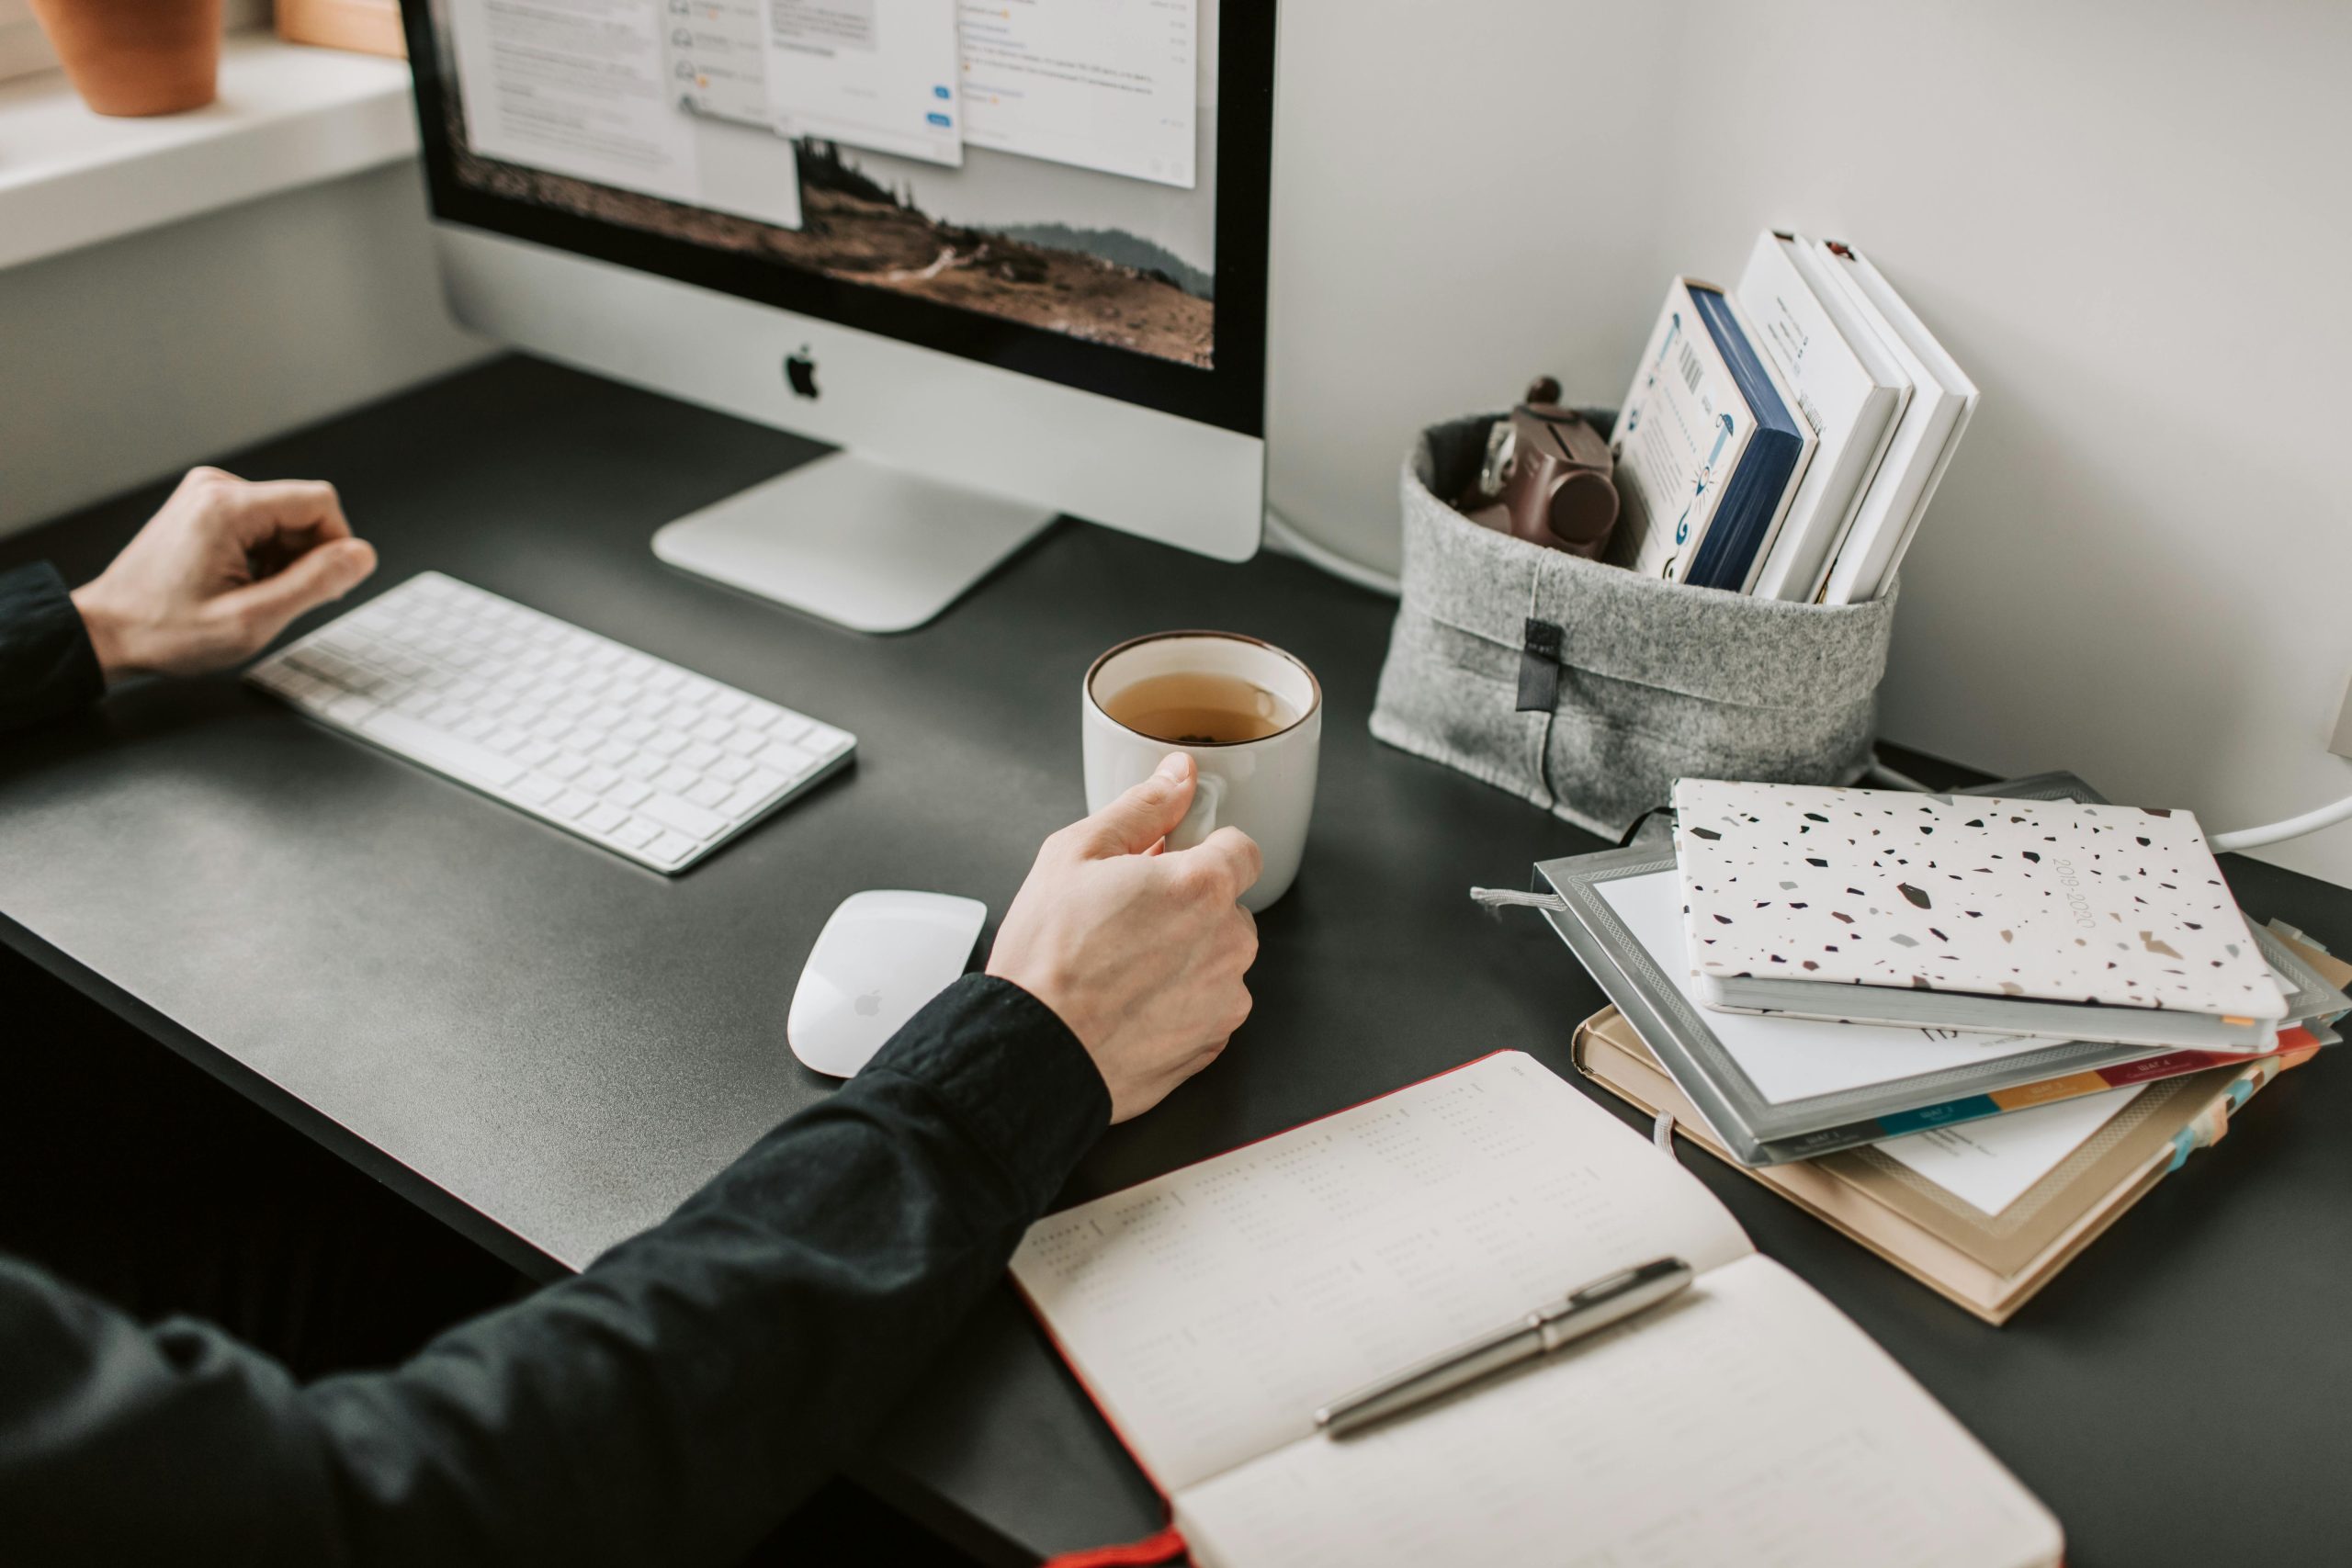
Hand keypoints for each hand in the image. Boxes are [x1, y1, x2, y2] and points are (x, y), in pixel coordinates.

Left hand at [70, 466, 377, 680]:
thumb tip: (362, 556)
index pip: (320, 502)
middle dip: (306, 557)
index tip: (322, 587)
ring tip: (251, 594)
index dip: (337, 546)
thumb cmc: (167, 631)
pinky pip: (262, 522)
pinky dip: (263, 554)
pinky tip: (239, 582)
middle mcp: (216, 487)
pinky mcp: (204, 505)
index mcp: (227, 508)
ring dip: (284, 559)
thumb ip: (315, 584)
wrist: (106, 632)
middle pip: (303, 510)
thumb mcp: (253, 620)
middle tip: (278, 600)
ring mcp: (207, 493)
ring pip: (285, 519)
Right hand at [988, 754, 1262, 1121]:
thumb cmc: (1046, 959)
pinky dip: (1179, 1005)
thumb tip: (1178, 776)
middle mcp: (1227, 944)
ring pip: (1218, 961)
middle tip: (1126, 918)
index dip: (1201, 852)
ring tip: (1121, 968)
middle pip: (1228, 907)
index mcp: (1202, 887)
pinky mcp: (1210, 1045)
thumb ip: (1141, 808)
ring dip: (1185, 958)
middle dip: (1187, 907)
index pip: (1241, 849)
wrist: (1030, 1052)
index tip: (1167, 865)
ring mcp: (1224, 1000)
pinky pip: (1207, 1009)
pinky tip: (1130, 1005)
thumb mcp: (1075, 854)